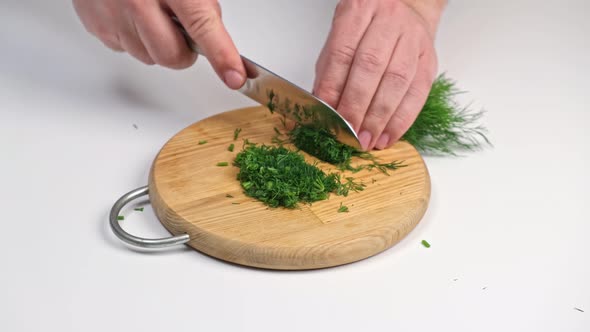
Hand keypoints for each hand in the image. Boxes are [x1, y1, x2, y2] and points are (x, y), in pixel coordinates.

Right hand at [72, 0, 245, 88]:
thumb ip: (201, 3)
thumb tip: (213, 32)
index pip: (202, 27)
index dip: (222, 55)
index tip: (234, 76)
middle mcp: (137, 0)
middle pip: (171, 56)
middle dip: (183, 53)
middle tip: (184, 33)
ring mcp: (112, 14)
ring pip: (147, 57)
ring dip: (156, 45)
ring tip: (153, 14)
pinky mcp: (95, 24)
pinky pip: (124, 49)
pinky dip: (134, 38)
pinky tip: (132, 15)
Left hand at [313, 0, 444, 149]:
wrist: (407, 10)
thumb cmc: (366, 30)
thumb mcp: (340, 39)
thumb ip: (329, 71)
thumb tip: (321, 109)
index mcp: (359, 10)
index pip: (342, 54)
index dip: (333, 88)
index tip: (327, 117)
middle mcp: (389, 20)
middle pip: (370, 68)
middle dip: (357, 106)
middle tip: (348, 134)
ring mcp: (412, 39)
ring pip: (397, 81)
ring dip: (379, 117)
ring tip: (367, 140)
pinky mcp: (429, 59)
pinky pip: (418, 93)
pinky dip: (401, 119)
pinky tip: (388, 136)